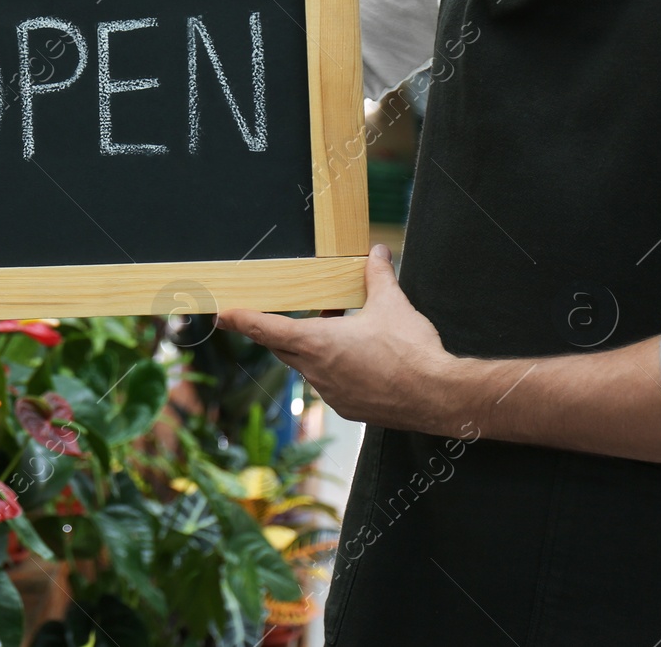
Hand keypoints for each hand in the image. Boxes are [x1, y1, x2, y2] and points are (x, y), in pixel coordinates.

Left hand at [215, 244, 459, 433]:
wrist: (438, 397)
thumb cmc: (411, 352)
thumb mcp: (392, 305)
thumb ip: (377, 276)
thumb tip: (377, 252)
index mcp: (318, 343)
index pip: (267, 329)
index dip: (242, 320)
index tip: (222, 315)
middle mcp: (316, 371)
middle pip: (285, 347)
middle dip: (284, 331)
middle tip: (286, 314)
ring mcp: (331, 394)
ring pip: (308, 366)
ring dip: (315, 349)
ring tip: (341, 331)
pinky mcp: (347, 408)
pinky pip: (329, 384)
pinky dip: (334, 369)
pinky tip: (358, 360)